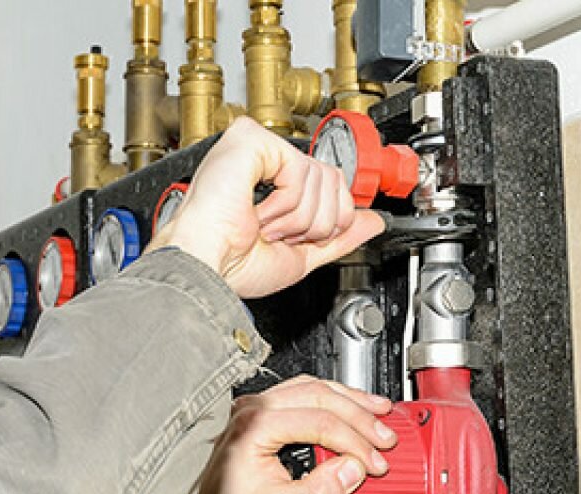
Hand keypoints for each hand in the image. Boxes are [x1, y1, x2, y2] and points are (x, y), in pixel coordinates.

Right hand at [147, 118, 384, 298]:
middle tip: (280, 236)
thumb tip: (373, 221)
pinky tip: (258, 214)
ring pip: (320, 177)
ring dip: (298, 219)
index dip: (332, 218)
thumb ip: (338, 237)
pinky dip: (286, 204)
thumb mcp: (300, 256)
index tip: (307, 239)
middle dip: (316, 223)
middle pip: (333, 179)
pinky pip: (301, 169)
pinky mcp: (251, 139)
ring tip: (265, 228)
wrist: (206, 267)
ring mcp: (258, 147)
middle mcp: (266, 162)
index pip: (333, 184)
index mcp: (274, 186)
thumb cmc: (232, 265)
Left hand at [155, 377, 396, 493]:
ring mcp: (254, 409)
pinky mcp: (261, 415)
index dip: (353, 441)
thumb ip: (321, 490)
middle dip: (359, 416)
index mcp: (253, 426)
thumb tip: (355, 469)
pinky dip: (333, 402)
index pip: (318, 421)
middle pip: (318, 395)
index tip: (374, 462)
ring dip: (349, 400)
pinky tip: (352, 410)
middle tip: (386, 437)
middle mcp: (251, 410)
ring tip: (380, 412)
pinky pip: (303, 395)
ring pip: (312, 388)